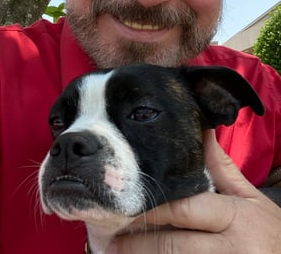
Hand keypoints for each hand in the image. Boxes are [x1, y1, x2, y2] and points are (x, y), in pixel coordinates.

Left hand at [106, 130, 280, 252]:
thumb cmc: (271, 233)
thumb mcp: (251, 199)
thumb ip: (223, 169)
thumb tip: (203, 132)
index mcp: (236, 216)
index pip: (185, 209)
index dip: (151, 210)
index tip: (124, 208)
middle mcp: (231, 248)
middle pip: (173, 244)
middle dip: (139, 242)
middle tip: (108, 239)